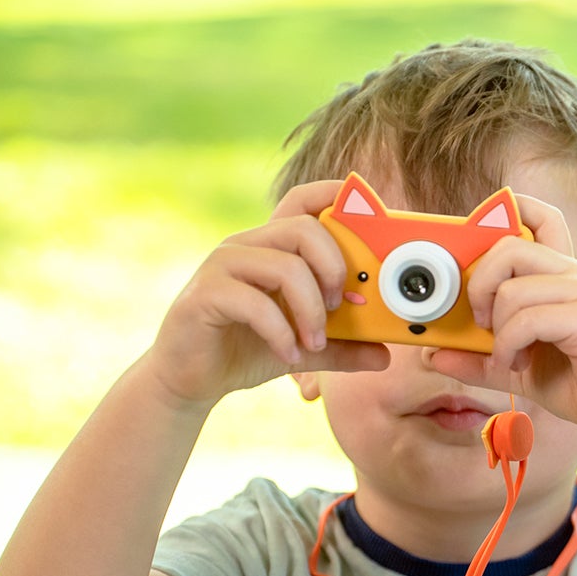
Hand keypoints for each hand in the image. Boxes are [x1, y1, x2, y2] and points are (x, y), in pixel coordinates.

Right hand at [145, 179, 387, 407]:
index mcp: (273, 247)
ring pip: (284, 265)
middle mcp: (247, 246)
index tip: (375, 213)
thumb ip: (344, 347)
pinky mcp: (205, 294)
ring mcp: (222, 266)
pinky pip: (254, 302)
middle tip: (339, 306)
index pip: (303, 201)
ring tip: (314, 342)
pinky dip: (281, 331)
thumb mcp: (307, 349)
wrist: (191, 378)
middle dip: (334, 267)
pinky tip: (289, 352)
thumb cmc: (246, 349)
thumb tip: (385, 354)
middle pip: (303, 228)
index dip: (337, 196)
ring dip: (310, 309)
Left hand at [430, 194, 576, 451]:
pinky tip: (519, 363)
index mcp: (562, 274)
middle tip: (484, 324)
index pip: (539, 215)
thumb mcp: (518, 367)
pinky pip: (527, 320)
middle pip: (508, 246)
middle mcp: (576, 274)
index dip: (507, 210)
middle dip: (478, 286)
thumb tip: (431, 353)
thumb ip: (479, 358)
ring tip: (509, 356)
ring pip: (512, 289)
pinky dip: (510, 346)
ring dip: (498, 330)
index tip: (479, 246)